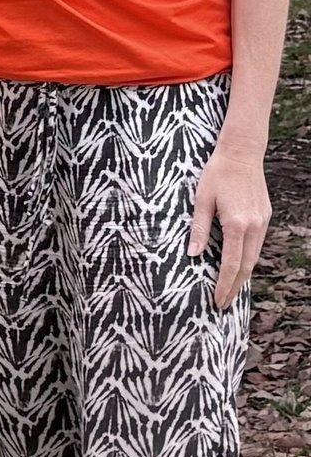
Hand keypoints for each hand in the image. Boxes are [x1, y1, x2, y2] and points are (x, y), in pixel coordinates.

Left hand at [188, 144, 270, 307]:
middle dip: (235, 287)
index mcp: (236, 223)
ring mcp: (262, 222)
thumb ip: (199, 228)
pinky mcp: (265, 216)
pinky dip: (248, 259)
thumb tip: (192, 255)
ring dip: (243, 276)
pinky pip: (257, 244)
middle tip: (224, 304)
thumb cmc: (217, 173)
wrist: (242, 153)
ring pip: (254, 257)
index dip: (224, 285)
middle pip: (247, 267)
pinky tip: (239, 265)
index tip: (218, 301)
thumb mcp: (202, 199)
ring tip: (230, 290)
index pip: (231, 264)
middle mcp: (253, 226)